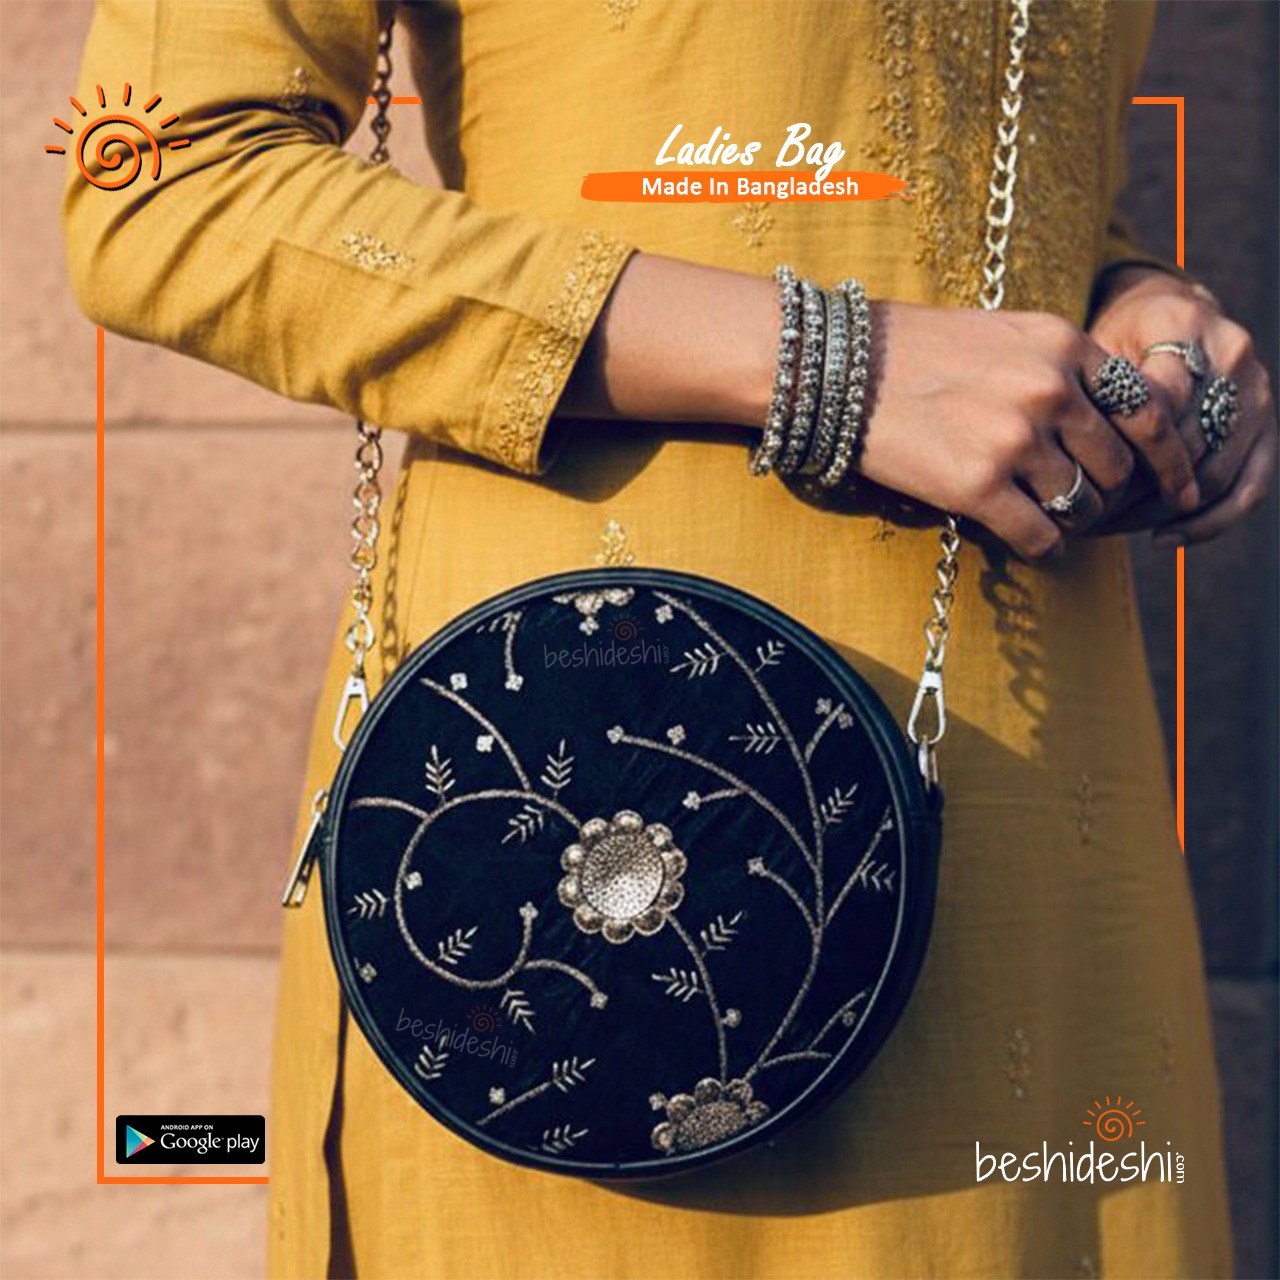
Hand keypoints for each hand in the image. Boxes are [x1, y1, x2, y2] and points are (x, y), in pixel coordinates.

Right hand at [852, 302, 1199, 561]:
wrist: (840, 370)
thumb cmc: (916, 352)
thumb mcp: (1005, 336)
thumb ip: (1062, 367)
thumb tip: (1108, 421)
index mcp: (1063, 346)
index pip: (1146, 410)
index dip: (1167, 456)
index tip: (1176, 484)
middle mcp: (1048, 391)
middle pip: (1116, 466)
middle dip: (1107, 493)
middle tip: (1086, 505)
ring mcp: (1013, 440)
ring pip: (1080, 505)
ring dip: (1070, 520)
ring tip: (1047, 518)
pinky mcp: (975, 487)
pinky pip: (1039, 535)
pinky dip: (1042, 545)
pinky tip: (1028, 540)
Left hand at [1088, 267, 1276, 543]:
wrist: (1167, 314)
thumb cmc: (1116, 337)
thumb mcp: (1094, 345)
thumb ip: (1093, 389)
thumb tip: (1066, 459)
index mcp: (1184, 325)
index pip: (1153, 404)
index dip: (1112, 449)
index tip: (1069, 480)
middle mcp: (1232, 355)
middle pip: (1185, 444)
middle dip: (1130, 488)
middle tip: (1079, 514)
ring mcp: (1257, 393)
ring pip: (1213, 473)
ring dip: (1158, 510)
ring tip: (1107, 526)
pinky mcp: (1267, 428)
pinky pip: (1248, 488)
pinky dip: (1207, 522)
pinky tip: (1163, 537)